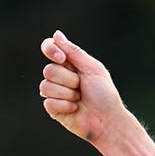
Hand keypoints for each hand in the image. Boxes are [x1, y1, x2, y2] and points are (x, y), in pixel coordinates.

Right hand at [39, 31, 128, 147]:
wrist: (108, 120)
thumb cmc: (104, 94)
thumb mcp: (92, 68)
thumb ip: (74, 52)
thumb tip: (56, 34)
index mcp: (69, 63)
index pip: (49, 48)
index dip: (51, 50)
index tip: (62, 59)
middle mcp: (60, 76)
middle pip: (48, 70)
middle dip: (69, 80)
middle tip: (81, 87)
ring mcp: (55, 92)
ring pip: (46, 86)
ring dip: (67, 94)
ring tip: (79, 99)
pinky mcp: (53, 108)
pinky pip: (48, 102)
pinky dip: (65, 106)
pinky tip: (75, 109)